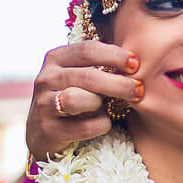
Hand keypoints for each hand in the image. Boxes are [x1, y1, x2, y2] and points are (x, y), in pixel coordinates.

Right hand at [24, 40, 140, 159]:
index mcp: (56, 58)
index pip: (87, 50)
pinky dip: (100, 125)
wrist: (45, 132)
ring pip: (77, 99)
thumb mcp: (81, 76)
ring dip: (100, 104)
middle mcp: (46, 78)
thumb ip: (101, 67)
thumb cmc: (74, 97)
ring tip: (110, 107)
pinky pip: (83, 127)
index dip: (114, 55)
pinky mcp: (48, 129)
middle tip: (138, 89)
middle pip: (87, 76)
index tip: (135, 63)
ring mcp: (44, 104)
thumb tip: (137, 64)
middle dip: (118, 83)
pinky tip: (104, 123)